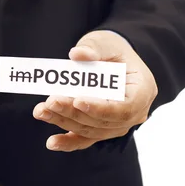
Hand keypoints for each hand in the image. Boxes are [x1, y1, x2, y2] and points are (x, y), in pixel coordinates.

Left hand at [33, 30, 156, 151]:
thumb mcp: (105, 42)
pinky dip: (68, 142)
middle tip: (50, 102)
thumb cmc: (112, 50)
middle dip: (73, 113)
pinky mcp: (101, 129)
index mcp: (143, 90)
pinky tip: (52, 143)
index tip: (77, 101)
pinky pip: (85, 139)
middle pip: (103, 121)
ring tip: (41, 111)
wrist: (112, 59)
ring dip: (64, 121)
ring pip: (90, 130)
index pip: (125, 107)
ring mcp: (118, 124)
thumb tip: (78, 54)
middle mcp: (135, 113)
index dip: (101, 108)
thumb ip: (93, 47)